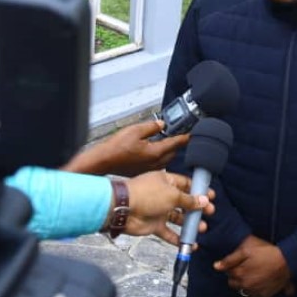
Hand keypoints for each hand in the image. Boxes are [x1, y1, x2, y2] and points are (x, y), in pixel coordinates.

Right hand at [64, 120, 188, 176]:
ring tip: (167, 142)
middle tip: (179, 136)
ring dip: (168, 151)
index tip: (192, 134)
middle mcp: (155, 163)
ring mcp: (149, 169)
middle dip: (177, 144)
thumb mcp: (135, 130)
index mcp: (155, 152)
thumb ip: (151, 127)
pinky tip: (153, 151)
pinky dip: (159, 157)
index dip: (185, 137)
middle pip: (172, 153)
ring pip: (165, 159)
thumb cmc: (116, 148)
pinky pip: (157, 164)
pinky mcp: (143, 172)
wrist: (103, 162)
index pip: (175, 143)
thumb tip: (162, 124)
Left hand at [120, 170, 213, 244]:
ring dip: (190, 224)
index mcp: (167, 181)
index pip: (186, 184)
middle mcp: (163, 195)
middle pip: (184, 202)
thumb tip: (204, 201)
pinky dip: (178, 239)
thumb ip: (189, 200)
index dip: (199, 190)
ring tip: (201, 228)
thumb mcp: (172, 194)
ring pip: (178, 218)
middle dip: (197, 208)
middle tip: (210, 212)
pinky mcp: (154, 225)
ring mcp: (159, 210)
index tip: (211, 196)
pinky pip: (168, 233)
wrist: (123, 208)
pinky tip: (189, 244)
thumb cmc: (147, 195)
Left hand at [215, 235, 293, 296]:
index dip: (232, 267)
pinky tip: (259, 282)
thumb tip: (216, 266)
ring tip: (253, 274)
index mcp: (239, 273)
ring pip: (243, 291)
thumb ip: (230, 259)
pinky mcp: (264, 295)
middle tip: (246, 268)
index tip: (239, 262)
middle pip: (233, 284)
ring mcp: (254, 291)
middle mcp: (245, 285)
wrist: (287, 261)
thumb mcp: (247, 250)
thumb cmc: (267, 253)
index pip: (227, 273)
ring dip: (245, 284)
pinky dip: (254, 291)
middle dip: (237, 276)